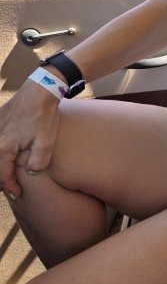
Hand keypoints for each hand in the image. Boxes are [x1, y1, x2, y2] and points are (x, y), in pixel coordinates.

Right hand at [0, 80, 60, 197]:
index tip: (19, 193)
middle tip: (11, 187)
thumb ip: (38, 162)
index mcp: (5, 147)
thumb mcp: (46, 141)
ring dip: (0, 165)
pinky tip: (6, 153)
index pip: (3, 174)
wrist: (39, 90)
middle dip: (2, 179)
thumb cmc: (43, 116)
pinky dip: (0, 151)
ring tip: (7, 173)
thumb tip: (32, 173)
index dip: (10, 186)